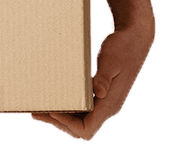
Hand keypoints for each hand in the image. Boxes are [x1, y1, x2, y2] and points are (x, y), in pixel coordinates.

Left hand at [30, 21, 154, 139]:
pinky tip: (58, 99)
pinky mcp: (103, 95)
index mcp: (110, 104)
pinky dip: (70, 109)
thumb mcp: (110, 61)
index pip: (87, 129)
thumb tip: (98, 93)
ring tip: (41, 110)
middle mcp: (108, 107)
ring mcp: (106, 102)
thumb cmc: (122, 48)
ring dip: (62, 118)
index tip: (52, 110)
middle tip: (36, 113)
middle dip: (59, 123)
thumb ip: (103, 78)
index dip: (68, 124)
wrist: (135, 41)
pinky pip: (85, 109)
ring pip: (83, 120)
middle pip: (82, 128)